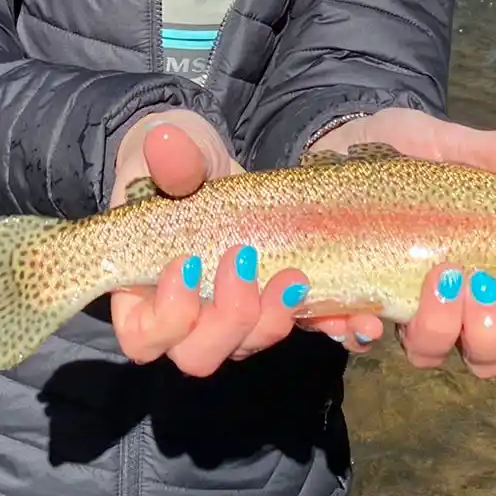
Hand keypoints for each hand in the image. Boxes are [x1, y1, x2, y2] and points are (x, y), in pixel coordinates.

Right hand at [107, 113, 311, 375]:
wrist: (214, 167)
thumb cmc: (179, 167)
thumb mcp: (176, 157)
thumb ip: (171, 160)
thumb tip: (165, 141)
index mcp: (142, 289)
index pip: (142, 335)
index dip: (165, 318)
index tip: (187, 264)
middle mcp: (185, 316)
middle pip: (198, 354)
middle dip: (228, 320)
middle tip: (244, 263)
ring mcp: (230, 317)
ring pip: (247, 345)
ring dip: (273, 321)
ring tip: (294, 275)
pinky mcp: (272, 307)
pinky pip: (297, 329)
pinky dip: (327, 326)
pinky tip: (354, 315)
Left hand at [302, 108, 495, 367]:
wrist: (342, 139)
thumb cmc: (413, 154)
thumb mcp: (458, 149)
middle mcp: (455, 303)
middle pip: (487, 352)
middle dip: (492, 335)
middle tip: (485, 286)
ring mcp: (402, 306)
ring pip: (428, 349)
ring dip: (436, 331)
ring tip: (438, 281)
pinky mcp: (351, 300)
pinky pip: (355, 335)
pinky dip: (359, 332)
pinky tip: (361, 315)